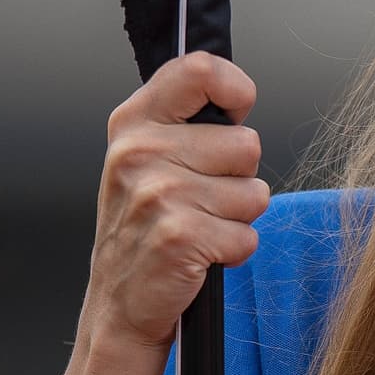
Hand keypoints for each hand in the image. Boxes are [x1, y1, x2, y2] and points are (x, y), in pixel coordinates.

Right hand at [84, 52, 270, 353]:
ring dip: (238, 218)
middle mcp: (140, 152)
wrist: (119, 303)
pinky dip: (234, 251)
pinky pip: (247, 235)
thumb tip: (236, 94)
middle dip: (240, 179)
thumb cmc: (145, 228)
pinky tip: (200, 256)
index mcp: (133, 123)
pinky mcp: (179, 236)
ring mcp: (158, 194)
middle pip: (247, 143)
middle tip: (202, 202)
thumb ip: (185, 121)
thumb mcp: (148, 160)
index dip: (235, 89)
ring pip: (255, 193)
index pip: (199, 70)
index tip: (236, 112)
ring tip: (200, 228)